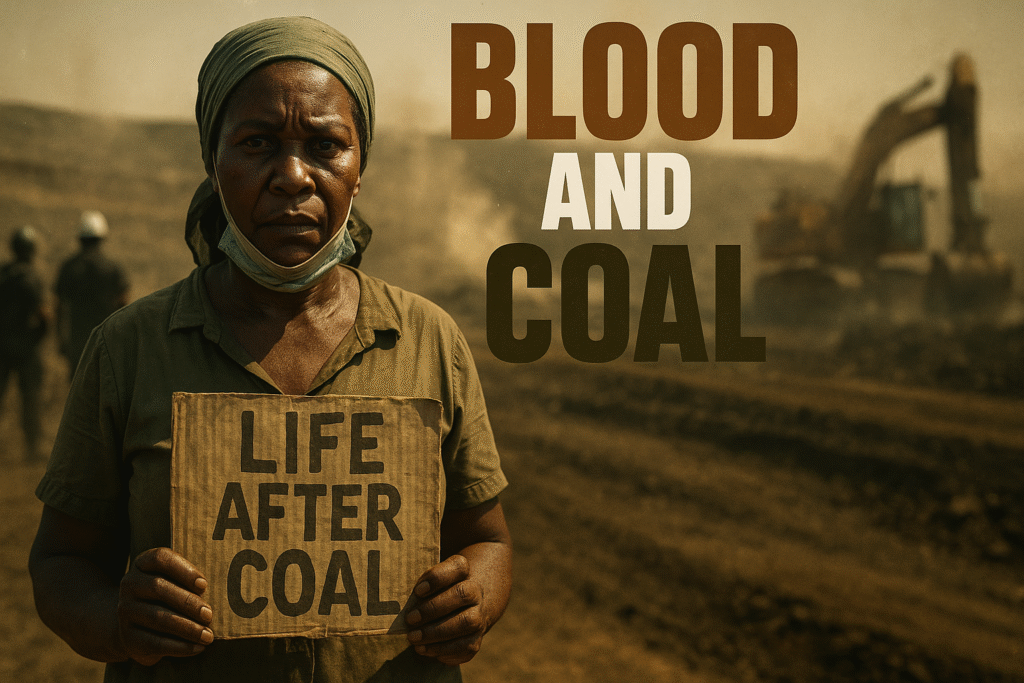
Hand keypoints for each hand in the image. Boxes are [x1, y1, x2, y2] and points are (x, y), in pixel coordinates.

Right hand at [116, 547, 213, 665]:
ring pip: (158, 618)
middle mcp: (130, 584)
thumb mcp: (175, 582)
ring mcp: (125, 611)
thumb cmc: (167, 597)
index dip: (183, 569)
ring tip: (208, 635)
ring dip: (187, 628)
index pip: (160, 558)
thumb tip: (225, 589)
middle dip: (188, 602)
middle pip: (158, 588)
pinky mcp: (128, 637)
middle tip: (209, 614)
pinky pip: (154, 642)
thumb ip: (192, 581)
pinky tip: (197, 648)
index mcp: (143, 564)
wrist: (135, 626)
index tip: (203, 584)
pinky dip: (179, 646)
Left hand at [405, 555, 487, 664]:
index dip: (438, 577)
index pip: (458, 566)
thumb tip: (392, 597)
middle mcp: (475, 592)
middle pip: (462, 594)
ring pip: (466, 623)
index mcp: (464, 573)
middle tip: (410, 619)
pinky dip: (444, 651)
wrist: (466, 608)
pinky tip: (425, 650)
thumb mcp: (430, 583)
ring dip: (437, 632)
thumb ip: (418, 587)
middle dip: (433, 608)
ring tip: (413, 638)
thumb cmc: (437, 592)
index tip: (417, 590)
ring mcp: (479, 616)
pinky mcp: (476, 639)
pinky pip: (466, 647)